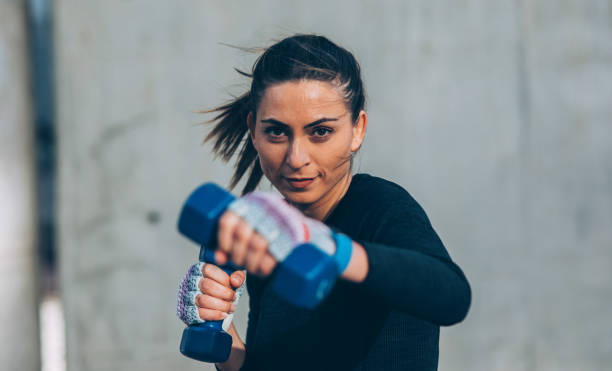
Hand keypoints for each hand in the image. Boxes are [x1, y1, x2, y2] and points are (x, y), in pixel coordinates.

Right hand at [177, 262, 244, 324]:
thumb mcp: (232, 279)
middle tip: (233, 298)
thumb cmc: (223, 290)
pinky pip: (201, 313)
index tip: (232, 285)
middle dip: (224, 293)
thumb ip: (237, 276)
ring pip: (203, 300)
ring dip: (221, 305)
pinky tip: (224, 314)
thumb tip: (235, 281)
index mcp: (199, 269)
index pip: (208, 270)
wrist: (215, 309)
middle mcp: (189, 281)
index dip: (223, 278)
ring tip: (231, 307)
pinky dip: (215, 314)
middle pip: (207, 285)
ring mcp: (186, 297)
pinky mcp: (187, 312)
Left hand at [213, 191, 344, 276]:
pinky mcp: (295, 233)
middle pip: (242, 233)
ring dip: (251, 263)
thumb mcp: (253, 226)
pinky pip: (276, 250)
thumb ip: (234, 238)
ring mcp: (281, 218)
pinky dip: (267, 265)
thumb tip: (217, 258)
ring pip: (257, 243)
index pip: (228, 219)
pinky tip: (264, 270)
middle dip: (238, 256)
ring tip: (253, 269)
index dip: (222, 240)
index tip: (224, 255)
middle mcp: (266, 206)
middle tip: (241, 265)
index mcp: (252, 201)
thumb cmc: (272, 231)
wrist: (306, 230)